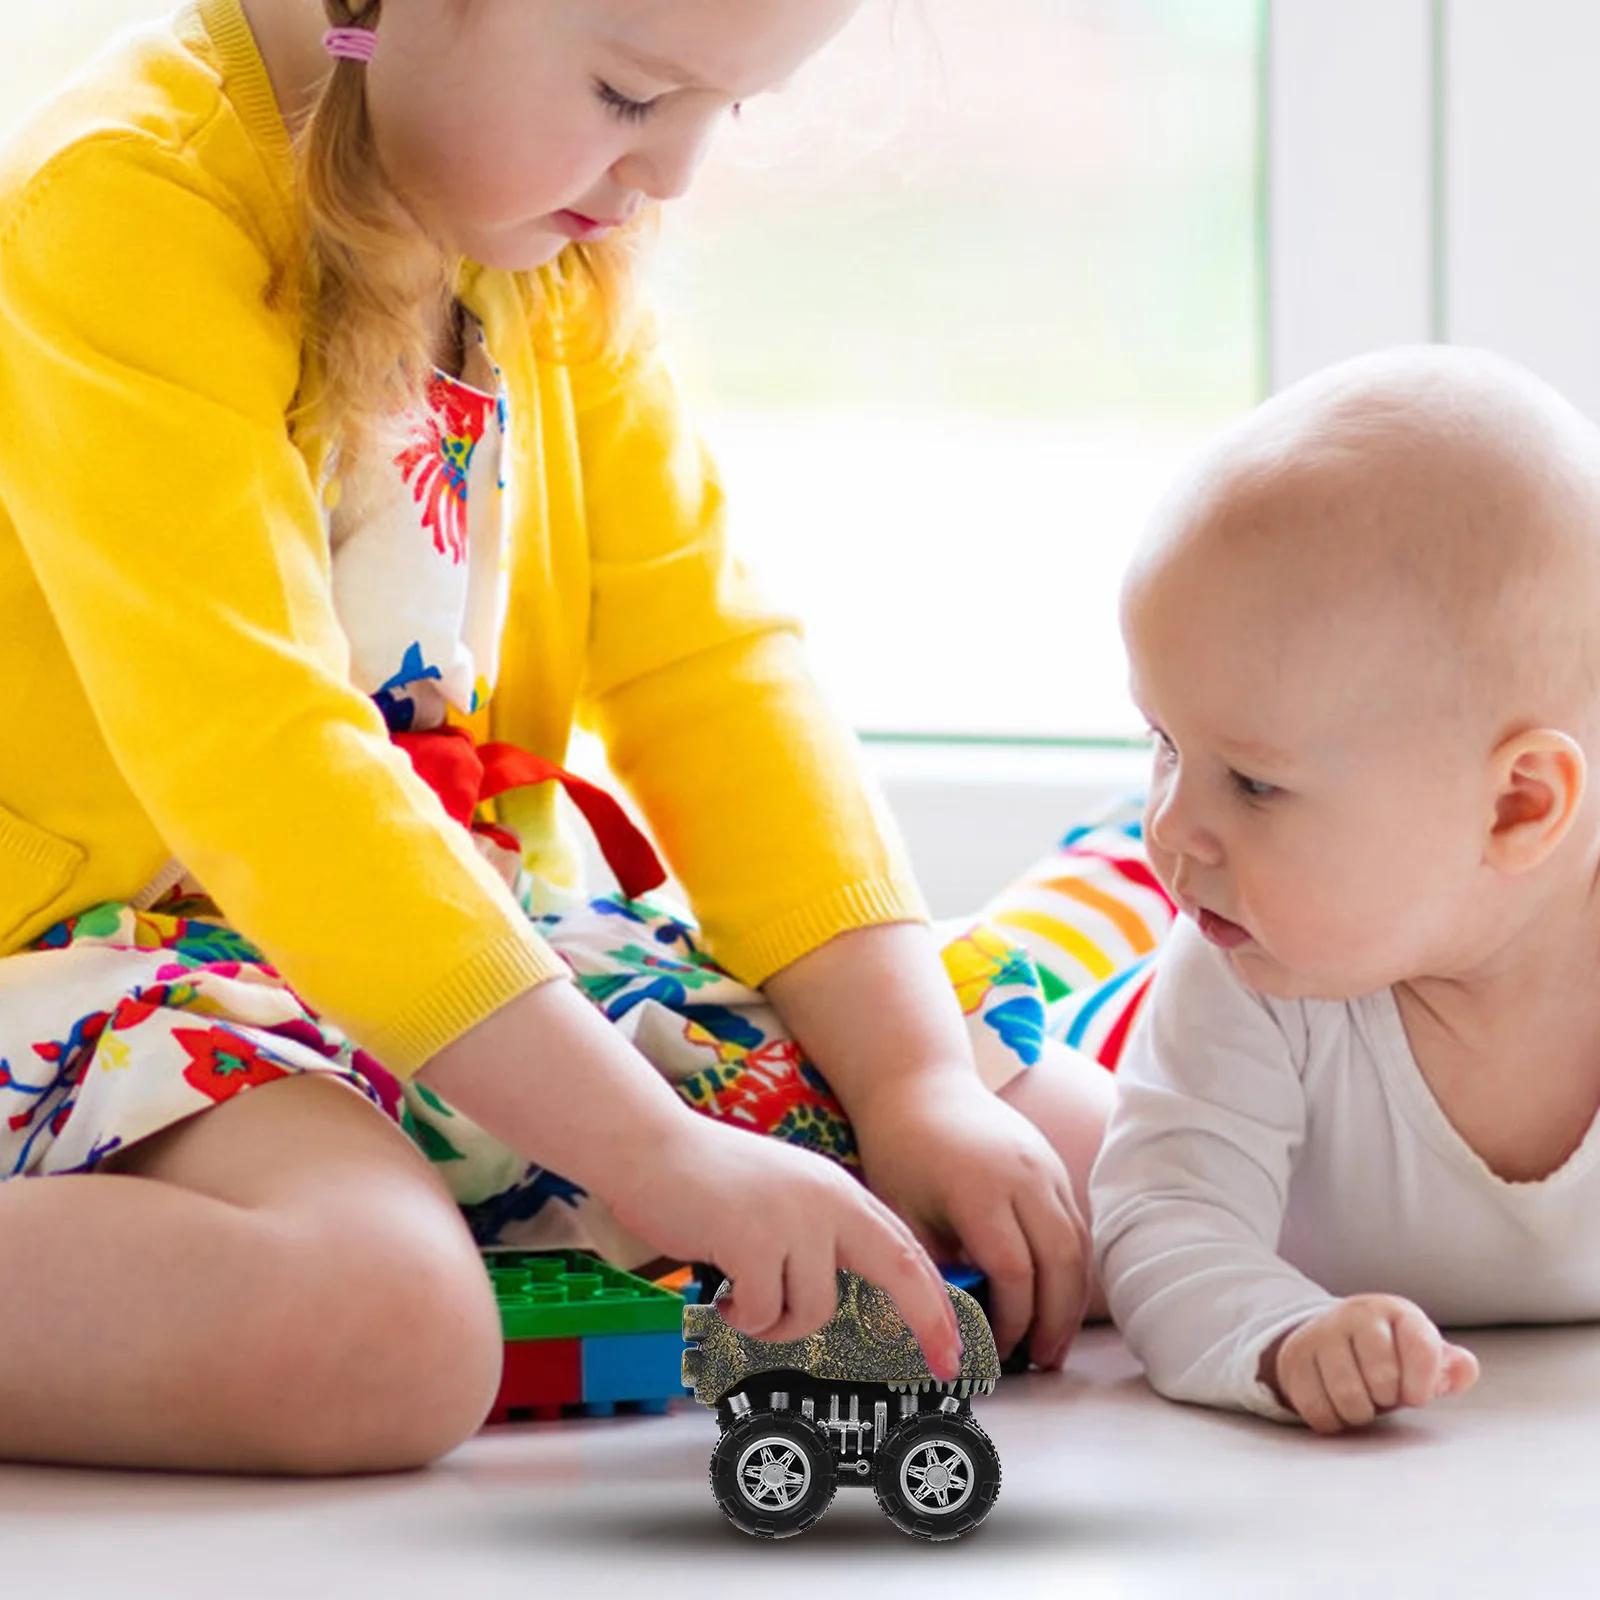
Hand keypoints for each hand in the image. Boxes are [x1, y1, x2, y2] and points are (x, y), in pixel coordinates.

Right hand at [608, 1113, 965, 1380]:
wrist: (650, 1147)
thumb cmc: (707, 1181)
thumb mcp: (784, 1197)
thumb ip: (820, 1234)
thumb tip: (845, 1295)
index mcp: (838, 1192)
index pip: (905, 1248)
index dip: (935, 1299)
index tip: (953, 1344)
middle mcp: (827, 1200)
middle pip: (901, 1269)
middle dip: (929, 1322)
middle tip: (945, 1367)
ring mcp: (792, 1218)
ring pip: (815, 1310)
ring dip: (777, 1321)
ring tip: (744, 1294)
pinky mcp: (753, 1238)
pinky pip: (762, 1313)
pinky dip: (740, 1315)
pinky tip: (719, 1289)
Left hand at [850, 1069, 1089, 1369]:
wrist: (920, 1084)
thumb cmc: (900, 1150)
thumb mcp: (903, 1213)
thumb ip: (933, 1268)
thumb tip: (954, 1330)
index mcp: (981, 1189)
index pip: (1014, 1271)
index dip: (1011, 1320)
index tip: (996, 1351)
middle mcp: (1024, 1177)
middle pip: (1060, 1263)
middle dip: (1055, 1321)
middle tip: (1043, 1363)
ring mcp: (1045, 1167)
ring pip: (1078, 1245)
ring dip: (1071, 1299)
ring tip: (1054, 1342)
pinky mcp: (1053, 1164)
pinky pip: (1075, 1224)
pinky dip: (1071, 1267)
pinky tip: (1056, 1298)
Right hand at [1260, 1294, 1479, 1433]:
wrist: (1330, 1340)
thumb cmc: (1389, 1355)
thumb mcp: (1422, 1356)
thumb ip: (1450, 1367)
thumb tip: (1465, 1368)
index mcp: (1395, 1312)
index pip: (1420, 1348)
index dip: (1422, 1384)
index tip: (1417, 1396)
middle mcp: (1355, 1315)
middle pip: (1383, 1377)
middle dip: (1387, 1398)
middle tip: (1382, 1393)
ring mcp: (1320, 1334)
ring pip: (1348, 1396)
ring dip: (1360, 1413)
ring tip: (1362, 1401)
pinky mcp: (1293, 1359)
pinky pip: (1318, 1408)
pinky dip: (1333, 1420)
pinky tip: (1337, 1405)